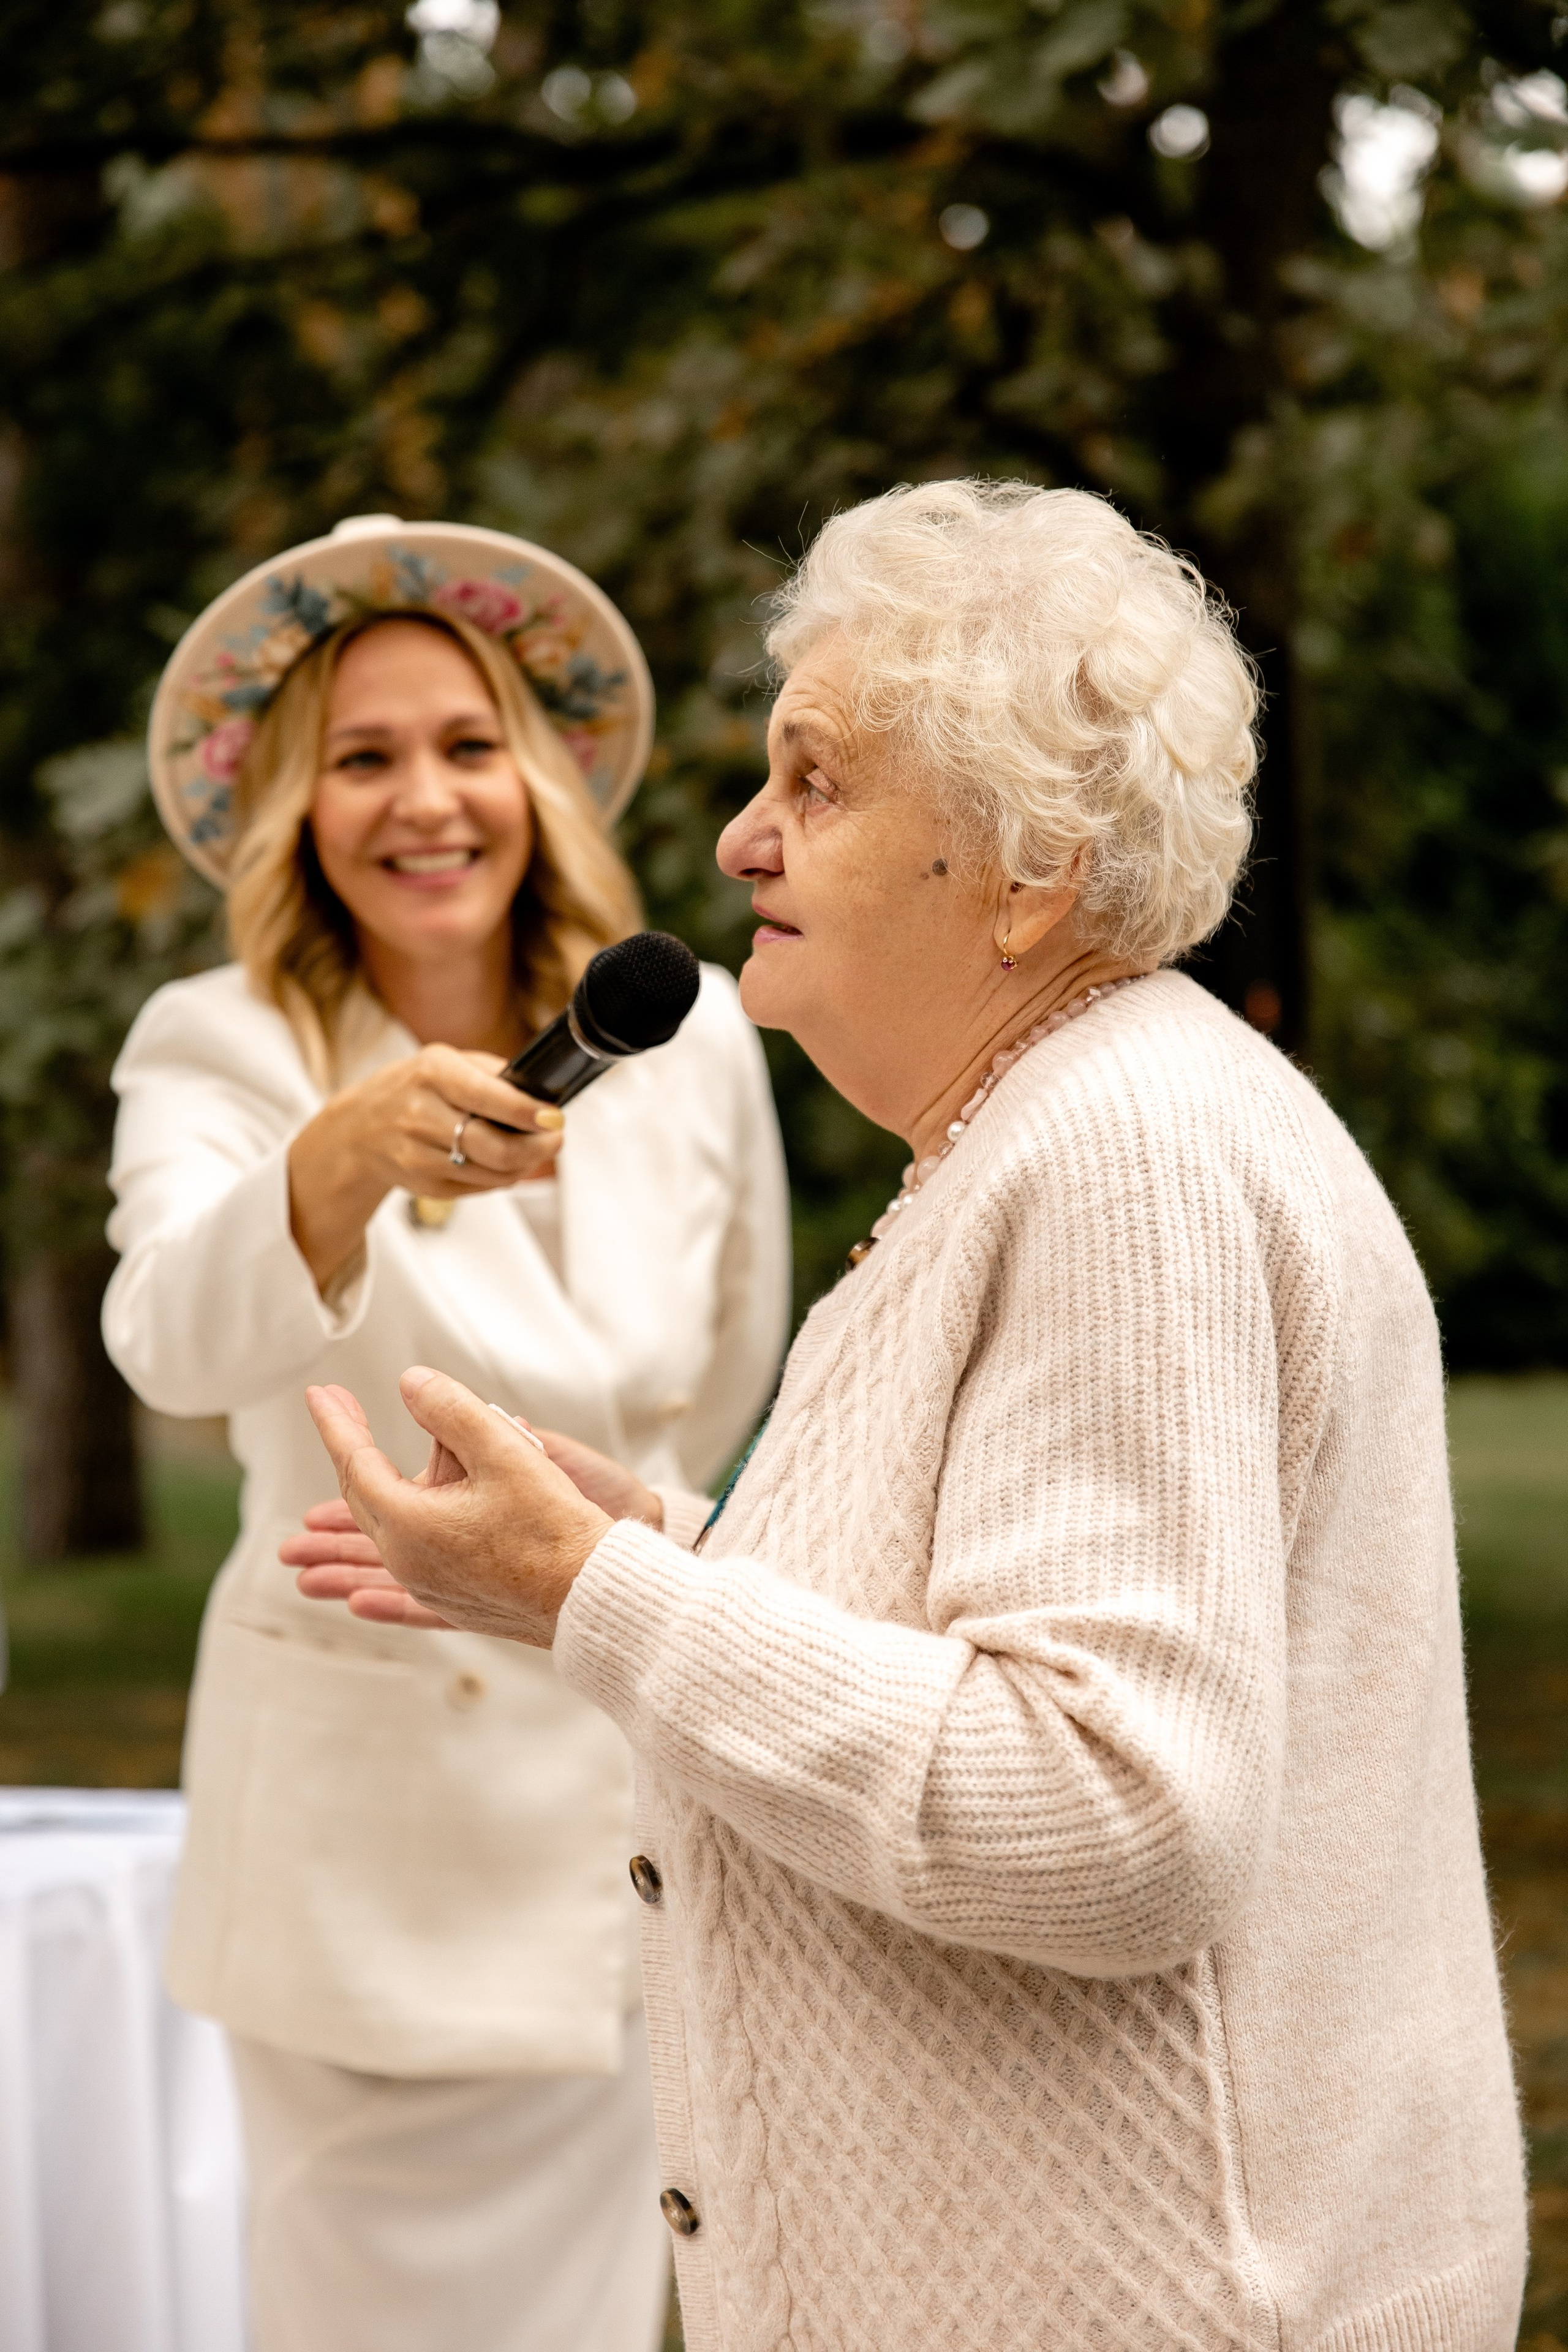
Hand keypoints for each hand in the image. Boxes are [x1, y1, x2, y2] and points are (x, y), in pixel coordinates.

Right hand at [288, 1046, 563, 1292]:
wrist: (359, 1129)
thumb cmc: (414, 1088)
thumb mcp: (444, 1062)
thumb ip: (491, 1073)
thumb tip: (541, 1095)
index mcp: (432, 1074)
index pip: (489, 1098)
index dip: (529, 1113)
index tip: (556, 1118)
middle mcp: (421, 1114)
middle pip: (495, 1148)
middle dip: (538, 1148)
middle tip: (556, 1138)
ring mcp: (420, 1156)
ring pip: (494, 1174)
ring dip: (525, 1164)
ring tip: (534, 1149)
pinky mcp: (425, 1186)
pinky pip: (481, 1187)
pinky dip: (502, 1176)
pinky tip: (503, 1161)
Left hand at [301, 1367, 612, 1645]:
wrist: (594, 1594)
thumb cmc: (557, 1527)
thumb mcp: (503, 1450)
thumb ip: (451, 1410)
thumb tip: (411, 1384)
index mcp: (410, 1524)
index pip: (357, 1463)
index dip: (337, 1424)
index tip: (321, 1393)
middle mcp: (410, 1561)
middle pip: (362, 1501)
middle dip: (344, 1456)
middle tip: (336, 1414)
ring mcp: (431, 1586)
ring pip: (377, 1544)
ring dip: (345, 1528)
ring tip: (310, 1526)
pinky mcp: (457, 1602)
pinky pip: (402, 1584)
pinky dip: (377, 1580)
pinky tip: (359, 1600)